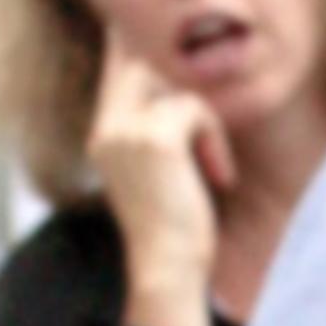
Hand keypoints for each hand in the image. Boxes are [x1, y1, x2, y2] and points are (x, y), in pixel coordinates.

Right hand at [89, 32, 231, 325]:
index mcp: (103, 140)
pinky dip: (217, 142)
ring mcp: (128, 132)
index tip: (159, 55)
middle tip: (208, 133)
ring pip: (176, 90)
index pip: (116, 73)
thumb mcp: (157, 177)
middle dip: (182, 90)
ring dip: (206, 124)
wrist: (167, 270)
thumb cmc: (172, 234)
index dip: (140, 57)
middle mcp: (108, 131)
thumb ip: (157, 136)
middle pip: (141, 66)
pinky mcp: (158, 139)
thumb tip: (184, 100)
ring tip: (214, 169)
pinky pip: (196, 109)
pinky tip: (222, 178)